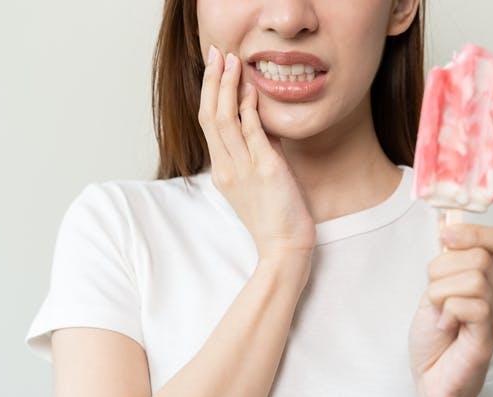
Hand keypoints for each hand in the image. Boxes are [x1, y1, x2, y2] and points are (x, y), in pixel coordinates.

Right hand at [198, 46, 315, 266]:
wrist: (284, 247)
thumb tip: (258, 120)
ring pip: (224, 121)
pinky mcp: (266, 171)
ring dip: (226, 88)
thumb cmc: (274, 216)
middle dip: (212, 82)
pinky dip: (249, 110)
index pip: (208, 124)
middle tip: (215, 52)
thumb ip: (255, 150)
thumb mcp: (258, 180)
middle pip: (210, 117)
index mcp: (222, 171)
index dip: (208, 93)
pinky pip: (252, 134)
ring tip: (230, 61)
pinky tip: (250, 90)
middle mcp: (227, 168)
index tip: (213, 67)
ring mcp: (243, 170)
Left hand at [408, 223, 492, 396]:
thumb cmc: (434, 330)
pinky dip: (445, 311)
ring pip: (472, 278)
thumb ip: (448, 255)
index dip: (475, 232)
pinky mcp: (489, 336)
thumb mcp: (437, 282)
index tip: (445, 237)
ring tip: (439, 311)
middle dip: (441, 269)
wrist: (428, 371)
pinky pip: (469, 304)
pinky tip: (445, 325)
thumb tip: (447, 219)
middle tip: (435, 294)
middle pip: (477, 256)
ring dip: (440, 292)